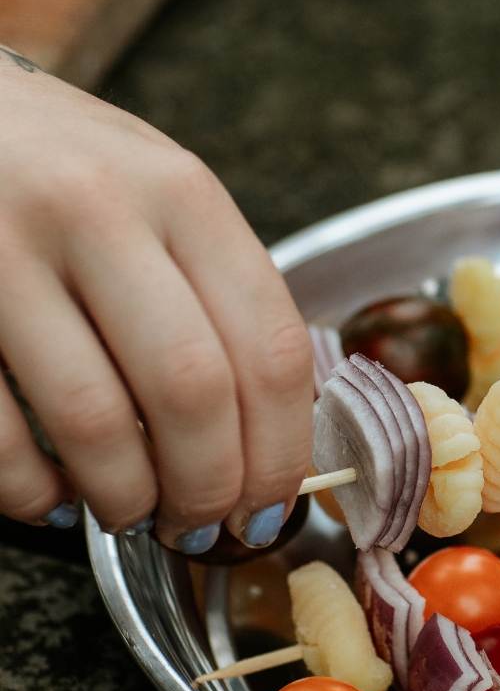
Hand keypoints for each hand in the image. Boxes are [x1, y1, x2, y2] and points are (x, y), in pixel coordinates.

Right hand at [0, 53, 313, 549]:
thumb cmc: (68, 165)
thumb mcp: (160, 190)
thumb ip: (216, 287)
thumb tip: (268, 437)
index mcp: (183, 193)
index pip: (268, 346)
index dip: (281, 450)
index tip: (272, 504)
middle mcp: (102, 212)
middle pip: (192, 392)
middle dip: (208, 488)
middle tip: (203, 525)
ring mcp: (10, 251)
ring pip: (95, 421)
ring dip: (125, 497)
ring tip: (131, 513)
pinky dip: (31, 490)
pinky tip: (51, 497)